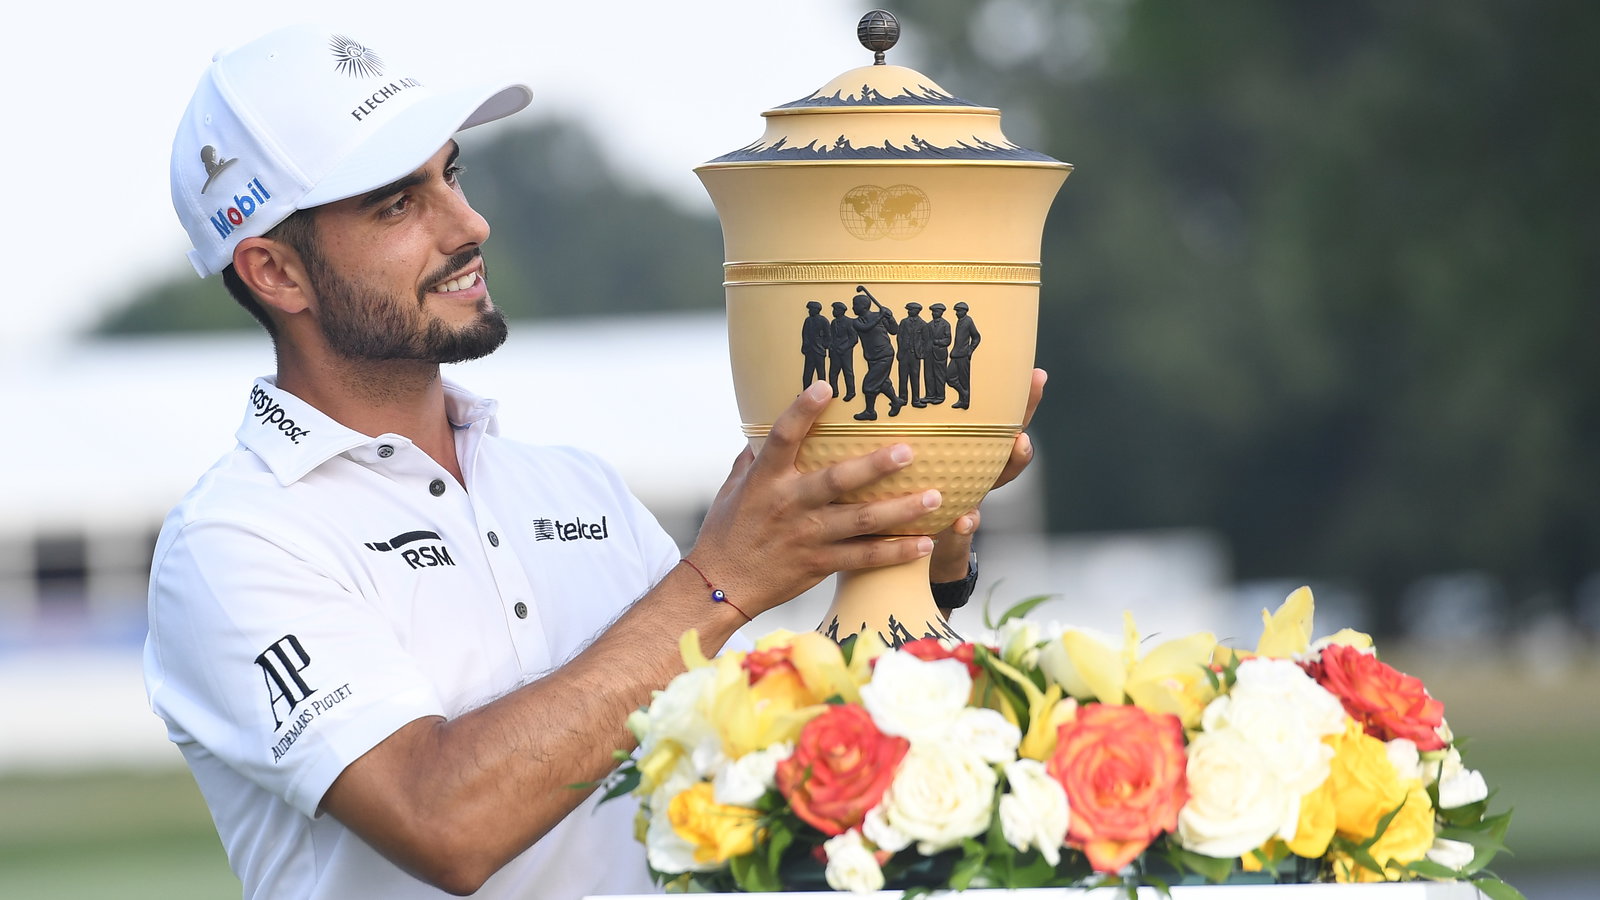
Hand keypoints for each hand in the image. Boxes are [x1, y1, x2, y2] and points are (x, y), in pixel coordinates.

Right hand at [690, 381, 939, 615]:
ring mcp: (807, 535)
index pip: (782, 438)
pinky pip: (864, 557)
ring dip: (901, 509)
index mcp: (765, 480)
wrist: (721, 585)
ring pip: (861, 520)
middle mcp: (789, 504)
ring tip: (934, 496)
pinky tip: (925, 544)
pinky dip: (896, 552)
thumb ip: (752, 458)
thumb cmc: (726, 531)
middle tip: (909, 451)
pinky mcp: (819, 563)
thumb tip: (763, 428)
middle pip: (837, 480)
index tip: (826, 386)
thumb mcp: (733, 489)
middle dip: (875, 466)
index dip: (802, 411)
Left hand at [929, 367, 1046, 582]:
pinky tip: (963, 520)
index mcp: (969, 456)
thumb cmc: (916, 497)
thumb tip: (896, 388)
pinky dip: (965, 524)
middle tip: (1025, 431)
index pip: (998, 424)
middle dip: (1022, 435)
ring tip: (1019, 447)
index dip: (1021, 402)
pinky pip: (963, 529)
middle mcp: (976, 478)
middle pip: (1008, 452)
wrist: (920, 552)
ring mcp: (971, 503)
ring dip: (1009, 465)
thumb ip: (915, 438)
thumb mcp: (916, 464)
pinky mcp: (956, 534)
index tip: (1036, 375)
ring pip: (994, 483)